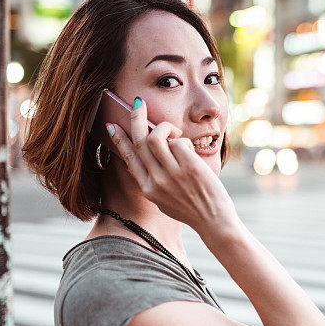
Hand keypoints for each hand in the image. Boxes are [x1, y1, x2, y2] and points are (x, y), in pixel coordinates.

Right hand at [106, 97, 238, 233]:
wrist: (213, 221)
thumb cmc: (192, 210)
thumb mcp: (164, 200)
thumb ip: (153, 182)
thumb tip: (144, 161)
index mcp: (147, 189)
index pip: (128, 158)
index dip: (119, 140)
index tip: (111, 126)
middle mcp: (156, 181)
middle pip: (140, 142)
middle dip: (137, 118)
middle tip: (139, 104)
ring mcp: (172, 174)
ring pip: (157, 138)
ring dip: (163, 127)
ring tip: (173, 130)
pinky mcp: (190, 167)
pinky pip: (179, 142)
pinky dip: (182, 140)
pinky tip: (189, 148)